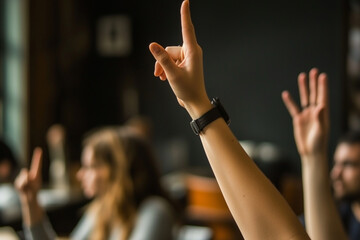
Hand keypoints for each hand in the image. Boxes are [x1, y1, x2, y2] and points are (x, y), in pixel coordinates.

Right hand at [15, 147, 42, 202]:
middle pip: (26, 173)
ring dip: (25, 185)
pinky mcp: (18, 182)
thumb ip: (29, 178)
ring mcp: (23, 177)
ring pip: (22, 179)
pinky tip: (23, 189)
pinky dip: (21, 188)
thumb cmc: (34, 190)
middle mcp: (30, 173)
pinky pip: (19, 184)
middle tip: (29, 184)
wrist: (29, 196)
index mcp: (36, 173)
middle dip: (27, 179)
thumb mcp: (34, 185)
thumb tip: (24, 170)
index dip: (38, 157)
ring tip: (27, 188)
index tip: (39, 149)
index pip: (37, 164)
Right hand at [149, 0, 209, 117]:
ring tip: (162, 78)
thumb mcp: (172, 74)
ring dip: (163, 66)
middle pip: (170, 49)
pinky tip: (163, 77)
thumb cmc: (187, 89)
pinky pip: (170, 60)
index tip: (186, 2)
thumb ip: (162, 59)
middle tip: (160, 75)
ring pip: (168, 55)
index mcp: (193, 51)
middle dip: (162, 61)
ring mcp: (187, 58)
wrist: (193, 102)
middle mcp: (191, 52)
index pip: (187, 29)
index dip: (185, 15)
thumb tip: (152, 45)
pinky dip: (165, 68)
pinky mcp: (184, 64)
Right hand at [282, 68, 328, 156]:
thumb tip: (320, 106)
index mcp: (323, 113)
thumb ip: (320, 118)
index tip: (322, 76)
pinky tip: (285, 94)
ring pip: (305, 98)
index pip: (322, 96)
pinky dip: (289, 101)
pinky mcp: (298, 119)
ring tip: (302, 76)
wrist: (311, 152)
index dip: (322, 86)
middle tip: (314, 71)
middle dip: (314, 83)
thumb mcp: (320, 130)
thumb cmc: (319, 143)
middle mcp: (315, 111)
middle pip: (314, 94)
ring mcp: (307, 114)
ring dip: (304, 87)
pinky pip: (293, 108)